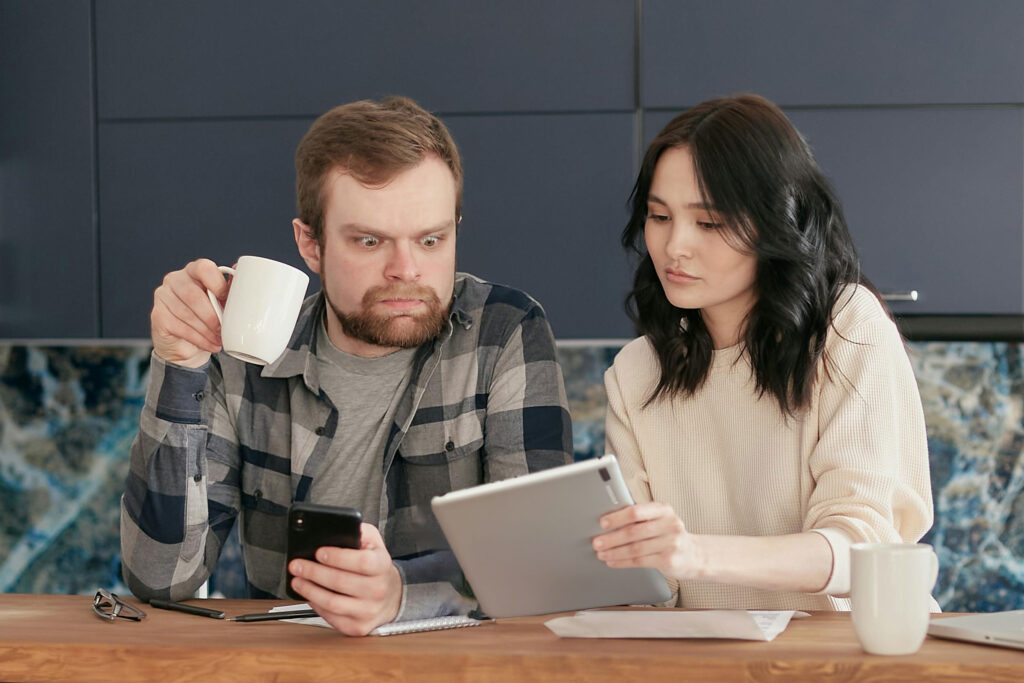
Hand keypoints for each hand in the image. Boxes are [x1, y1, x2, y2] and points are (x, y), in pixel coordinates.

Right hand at [151, 259, 228, 366]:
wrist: (187, 342)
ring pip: (187, 314)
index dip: (218, 284)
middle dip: (211, 316)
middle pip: (193, 295)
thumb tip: (245, 279)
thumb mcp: (221, 303)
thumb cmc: (207, 317)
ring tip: (219, 339)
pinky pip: (179, 327)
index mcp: (193, 271)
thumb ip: (230, 292)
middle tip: (223, 329)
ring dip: (207, 330)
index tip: (227, 300)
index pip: (203, 268)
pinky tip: (210, 344)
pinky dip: (199, 339)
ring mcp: (163, 296)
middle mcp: (175, 279)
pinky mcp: (158, 315)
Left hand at [288, 523, 402, 635]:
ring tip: (297, 580)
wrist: (390, 595)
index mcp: (382, 565)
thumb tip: (336, 528)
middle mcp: (378, 590)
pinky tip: (308, 595)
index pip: (361, 562)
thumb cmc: (375, 565)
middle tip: (297, 565)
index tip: (319, 552)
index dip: (338, 557)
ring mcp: (368, 611)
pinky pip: (331, 617)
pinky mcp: (358, 627)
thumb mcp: (373, 542)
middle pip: (341, 582)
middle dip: (314, 572)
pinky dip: (316, 605)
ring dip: (310, 591)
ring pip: (333, 603)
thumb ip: (358, 532)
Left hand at [592, 502, 704, 581]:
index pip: (637, 511)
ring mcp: (671, 543)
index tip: (602, 523)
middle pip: (634, 531)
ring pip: (635, 548)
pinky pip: (640, 561)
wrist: (695, 555)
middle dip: (611, 538)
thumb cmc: (669, 535)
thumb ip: (641, 517)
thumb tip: (609, 520)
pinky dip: (623, 562)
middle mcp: (670, 524)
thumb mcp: (660, 520)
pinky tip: (613, 562)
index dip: (618, 517)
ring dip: (614, 552)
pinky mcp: (669, 560)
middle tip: (596, 542)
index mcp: (664, 509)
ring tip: (601, 553)